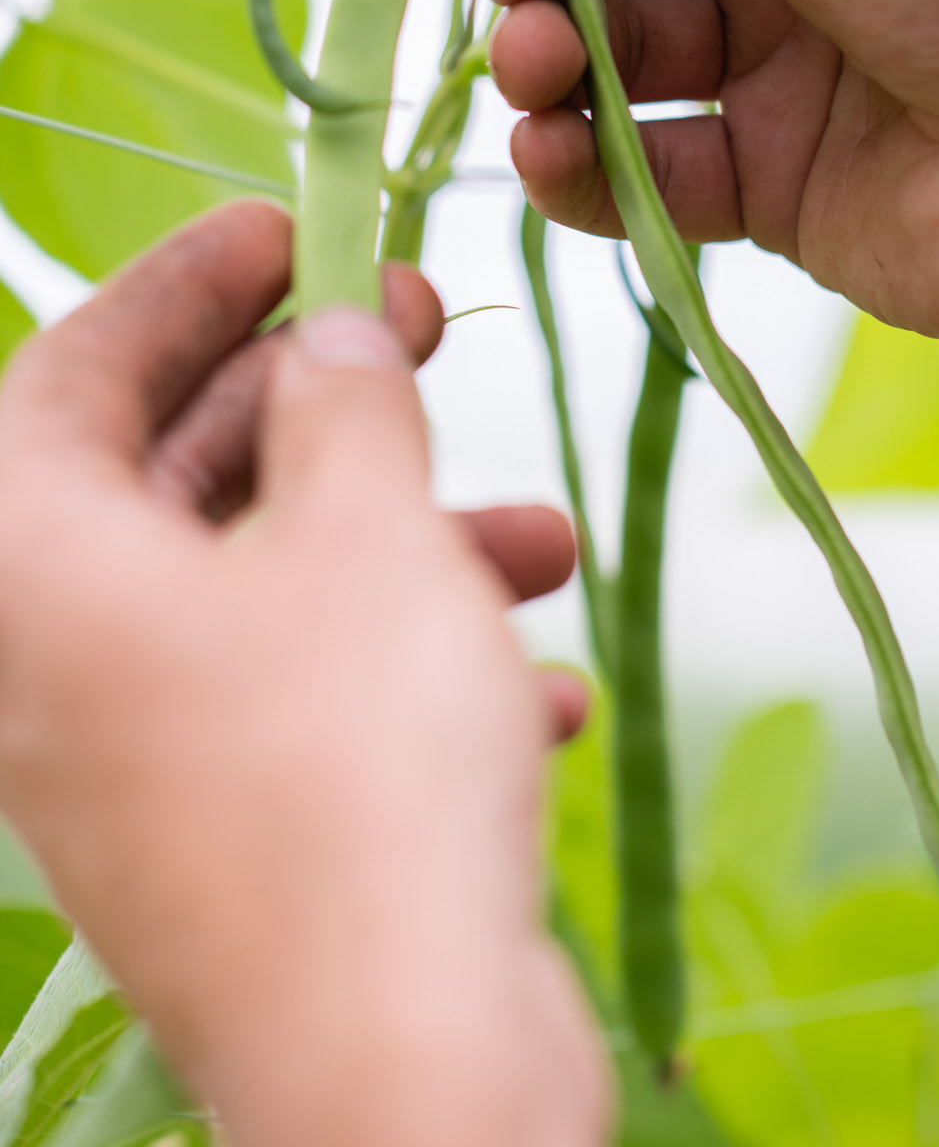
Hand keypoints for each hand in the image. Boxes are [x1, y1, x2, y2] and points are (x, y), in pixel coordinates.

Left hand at [0, 203, 608, 1146]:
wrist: (400, 1079)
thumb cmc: (360, 765)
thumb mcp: (365, 531)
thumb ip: (344, 402)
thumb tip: (332, 337)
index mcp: (33, 571)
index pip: (69, 370)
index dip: (182, 283)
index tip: (285, 225)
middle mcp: (56, 667)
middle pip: (171, 476)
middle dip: (315, 397)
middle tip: (422, 324)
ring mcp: (135, 769)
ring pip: (261, 594)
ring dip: (399, 543)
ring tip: (540, 536)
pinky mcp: (225, 848)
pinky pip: (304, 710)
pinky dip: (410, 672)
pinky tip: (537, 686)